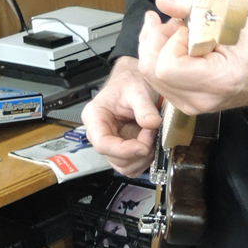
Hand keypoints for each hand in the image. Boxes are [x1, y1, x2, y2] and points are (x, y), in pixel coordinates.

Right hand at [81, 55, 161, 174]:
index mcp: (94, 117)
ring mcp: (111, 143)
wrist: (133, 81)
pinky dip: (144, 159)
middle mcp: (98, 133)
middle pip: (115, 159)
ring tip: (151, 135)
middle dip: (138, 151)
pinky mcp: (123, 148)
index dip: (124, 150)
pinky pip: (132, 164)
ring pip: (124, 166)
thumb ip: (144, 107)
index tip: (144, 146)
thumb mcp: (138, 90)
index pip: (102, 144)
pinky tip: (151, 143)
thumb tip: (152, 124)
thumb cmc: (130, 82)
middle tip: (152, 133)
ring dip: (142, 158)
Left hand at [138, 0, 247, 118]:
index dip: (171, 42)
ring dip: (155, 45)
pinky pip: (156, 79)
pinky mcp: (183, 103)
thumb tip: (162, 3)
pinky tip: (173, 44)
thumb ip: (193, 1)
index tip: (190, 30)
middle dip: (155, 39)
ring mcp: (189, 106)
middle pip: (151, 69)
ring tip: (176, 30)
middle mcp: (199, 100)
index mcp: (216, 81)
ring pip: (148, 73)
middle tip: (175, 22)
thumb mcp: (232, 16)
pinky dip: (159, 56)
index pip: (167, 66)